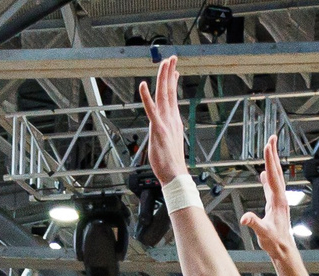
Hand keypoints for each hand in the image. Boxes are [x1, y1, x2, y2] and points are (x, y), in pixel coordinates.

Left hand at [137, 55, 186, 185]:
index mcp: (173, 120)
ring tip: (164, 62)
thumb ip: (168, 130)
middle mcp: (171, 118)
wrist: (175, 174)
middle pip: (169, 91)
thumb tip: (167, 126)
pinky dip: (147, 97)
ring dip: (163, 77)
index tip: (174, 70)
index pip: (172, 97)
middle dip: (170, 72)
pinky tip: (143, 85)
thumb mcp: (170, 141)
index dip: (172, 82)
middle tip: (172, 58)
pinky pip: (151, 109)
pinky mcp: (158, 129)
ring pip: (163, 95)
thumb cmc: (171, 161)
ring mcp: (165, 122)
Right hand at [241, 137, 297, 252]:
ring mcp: (278, 200)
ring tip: (270, 149)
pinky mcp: (275, 204)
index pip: (273, 176)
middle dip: (273, 154)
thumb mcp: (263, 233)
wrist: (283, 249)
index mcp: (277, 201)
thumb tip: (244, 218)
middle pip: (277, 171)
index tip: (268, 146)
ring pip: (275, 176)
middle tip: (272, 137)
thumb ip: (254, 224)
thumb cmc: (275, 242)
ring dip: (272, 162)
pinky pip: (271, 186)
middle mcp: (280, 197)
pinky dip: (268, 176)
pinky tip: (264, 174)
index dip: (270, 161)